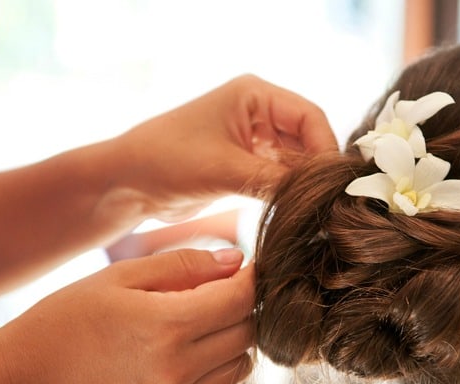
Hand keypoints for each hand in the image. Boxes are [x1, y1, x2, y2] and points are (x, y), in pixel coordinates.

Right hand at [0, 248, 253, 383]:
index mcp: (167, 324)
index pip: (241, 299)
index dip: (250, 279)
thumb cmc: (71, 317)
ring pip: (241, 367)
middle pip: (247, 333)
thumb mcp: (122, 276)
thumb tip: (237, 262)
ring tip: (201, 329)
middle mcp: (177, 369)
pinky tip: (196, 364)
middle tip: (218, 296)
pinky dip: (222, 381)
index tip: (245, 269)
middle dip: (241, 309)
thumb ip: (185, 264)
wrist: (26, 379)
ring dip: (233, 344)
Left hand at [112, 74, 337, 219]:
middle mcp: (257, 112)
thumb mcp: (226, 170)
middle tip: (330, 202)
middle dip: (317, 169)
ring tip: (317, 210)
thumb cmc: (167, 161)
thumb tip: (319, 198)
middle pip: (307, 138)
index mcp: (254, 95)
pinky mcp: (245, 163)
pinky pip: (280, 177)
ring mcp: (252, 139)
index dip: (326, 149)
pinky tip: (297, 212)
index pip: (309, 117)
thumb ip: (276, 182)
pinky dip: (289, 193)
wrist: (126, 184)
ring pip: (296, 161)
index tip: (333, 183)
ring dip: (304, 184)